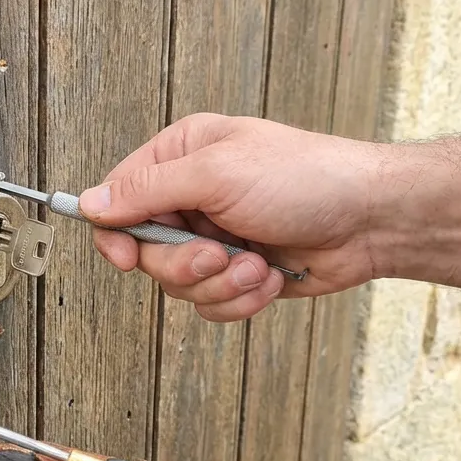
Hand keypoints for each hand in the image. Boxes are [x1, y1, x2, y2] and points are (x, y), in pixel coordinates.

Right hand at [80, 113, 383, 321]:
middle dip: (184, 264)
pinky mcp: (239, 273)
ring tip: (257, 266)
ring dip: (220, 284)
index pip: (119, 198)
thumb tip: (89, 202)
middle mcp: (193, 197)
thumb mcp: (217, 172)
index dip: (115, 233)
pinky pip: (212, 303)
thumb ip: (147, 189)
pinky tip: (271, 277)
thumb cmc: (306, 178)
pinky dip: (241, 298)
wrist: (372, 219)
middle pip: (145, 252)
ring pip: (178, 285)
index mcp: (182, 157)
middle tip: (218, 255)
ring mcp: (216, 237)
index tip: (125, 258)